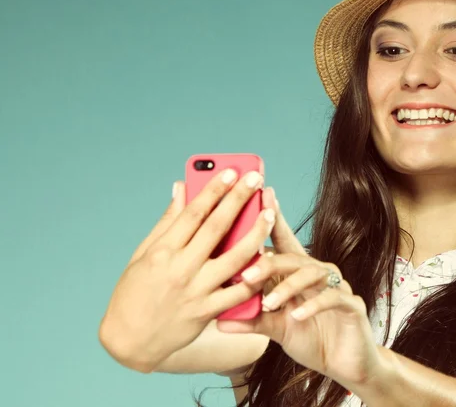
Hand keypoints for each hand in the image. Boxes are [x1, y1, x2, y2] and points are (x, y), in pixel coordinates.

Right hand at [98, 170, 273, 371]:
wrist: (129, 341)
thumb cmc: (133, 292)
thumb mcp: (143, 253)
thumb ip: (167, 221)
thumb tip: (181, 188)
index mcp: (163, 251)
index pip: (194, 213)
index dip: (214, 190)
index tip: (231, 172)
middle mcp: (180, 269)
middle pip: (216, 228)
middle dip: (238, 200)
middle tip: (255, 178)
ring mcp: (196, 292)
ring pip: (234, 258)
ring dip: (255, 233)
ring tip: (269, 212)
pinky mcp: (206, 312)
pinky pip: (237, 293)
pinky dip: (254, 276)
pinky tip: (268, 258)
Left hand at [217, 192, 380, 386]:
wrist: (346, 365)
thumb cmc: (311, 338)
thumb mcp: (276, 328)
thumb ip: (251, 320)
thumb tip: (218, 320)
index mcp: (299, 273)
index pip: (284, 242)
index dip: (274, 219)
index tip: (261, 197)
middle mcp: (319, 274)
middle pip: (293, 257)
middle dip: (269, 262)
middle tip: (246, 274)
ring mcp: (338, 287)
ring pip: (312, 274)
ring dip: (287, 287)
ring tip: (268, 302)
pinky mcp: (352, 306)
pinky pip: (333, 298)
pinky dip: (313, 305)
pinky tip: (296, 315)